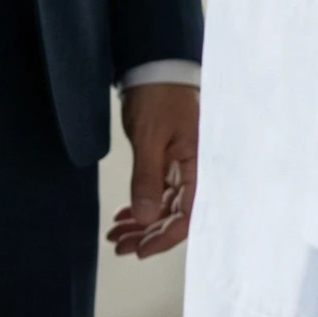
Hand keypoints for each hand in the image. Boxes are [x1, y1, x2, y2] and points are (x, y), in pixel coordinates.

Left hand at [106, 83, 197, 257]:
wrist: (154, 66)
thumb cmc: (158, 95)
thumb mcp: (149, 137)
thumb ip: (148, 178)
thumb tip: (147, 218)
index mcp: (201, 167)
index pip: (187, 216)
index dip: (164, 238)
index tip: (138, 250)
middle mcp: (196, 170)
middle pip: (175, 215)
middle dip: (147, 234)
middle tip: (119, 245)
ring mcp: (183, 165)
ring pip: (165, 205)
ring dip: (142, 222)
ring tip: (116, 234)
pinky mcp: (170, 159)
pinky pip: (159, 190)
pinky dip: (142, 204)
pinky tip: (125, 215)